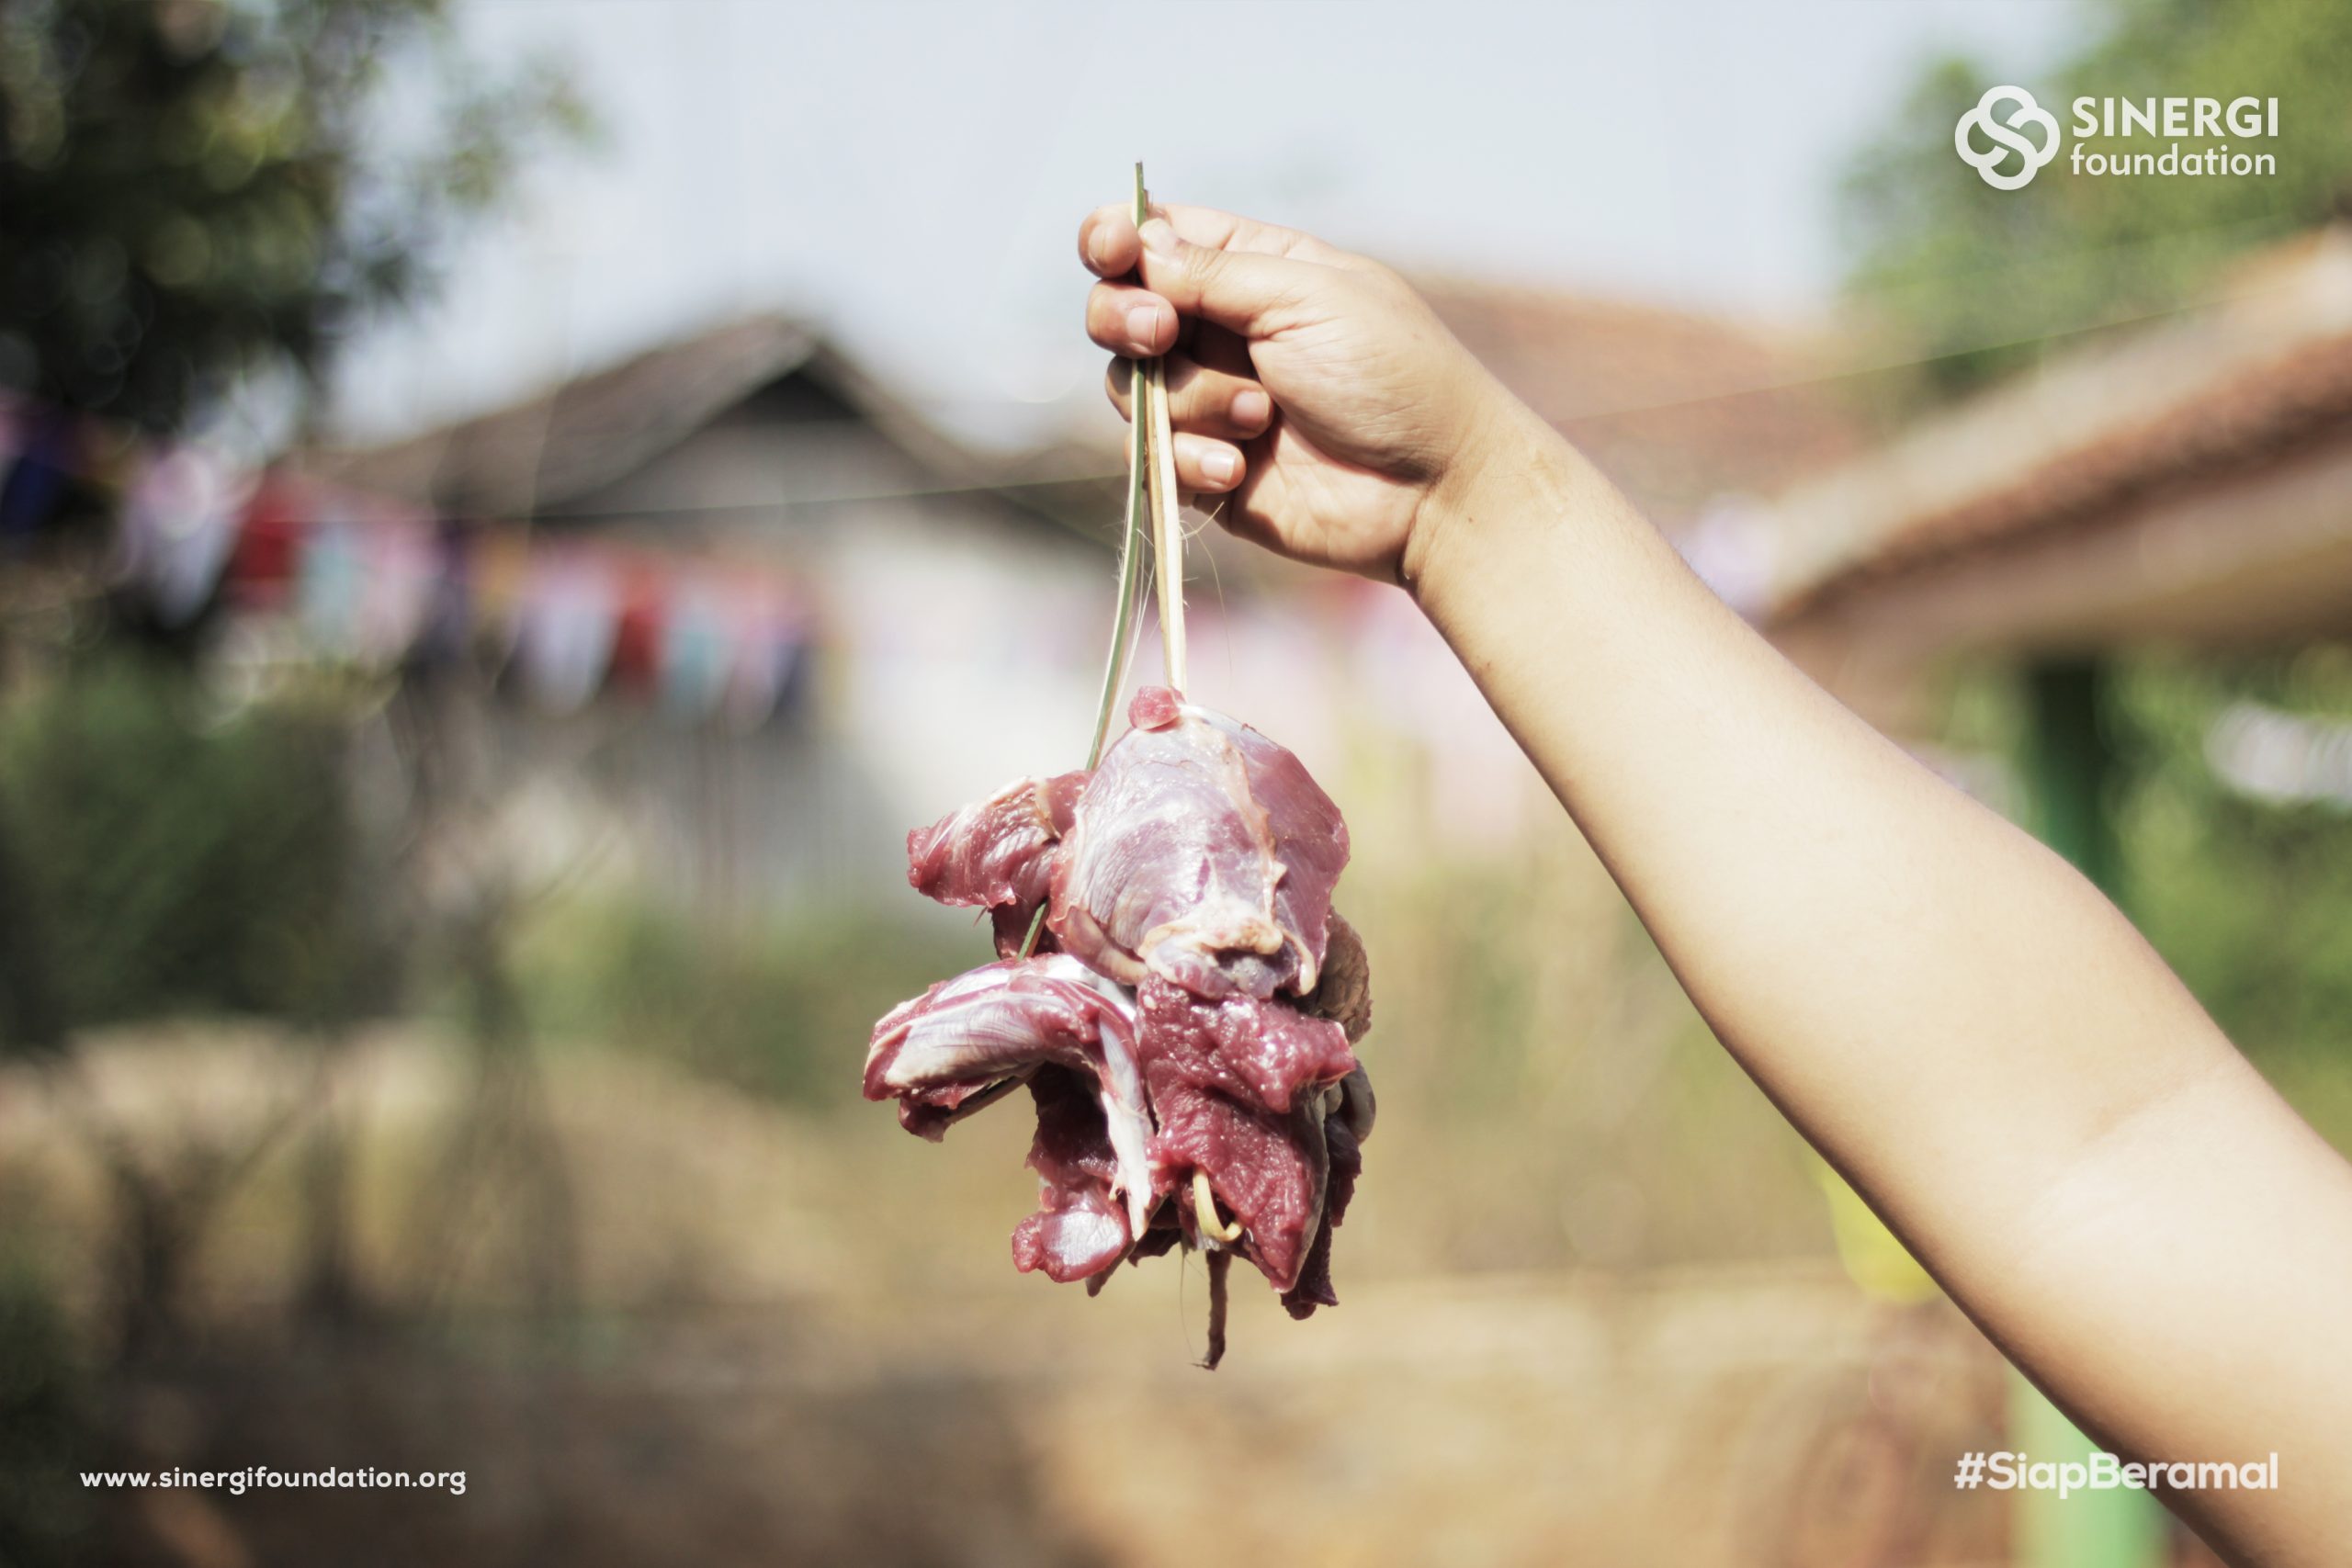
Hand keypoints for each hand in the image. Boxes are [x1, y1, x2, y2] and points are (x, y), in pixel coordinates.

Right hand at [1079, 203, 1536, 587]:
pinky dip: (1189, 461)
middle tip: (1159, 333)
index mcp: (1252, 270)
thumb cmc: (1393, 377)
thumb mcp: (1306, 298)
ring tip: (1258, 418)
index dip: (1115, 240)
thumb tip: (1137, 243)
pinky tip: (1242, 470)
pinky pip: (1153, 460)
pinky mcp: (1209, 472)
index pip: (1155, 239)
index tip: (1114, 253)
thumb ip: (1211, 272)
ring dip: (1188, 402)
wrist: (1434, 492)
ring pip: (1131, 390)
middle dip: (1126, 320)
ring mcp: (1212, 404)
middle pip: (1120, 311)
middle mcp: (1223, 333)